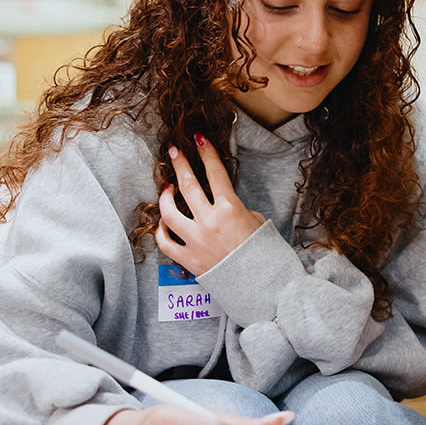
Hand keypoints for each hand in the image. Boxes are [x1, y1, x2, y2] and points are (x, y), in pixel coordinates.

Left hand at [156, 134, 264, 274]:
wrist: (262, 285)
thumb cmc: (263, 252)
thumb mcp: (256, 221)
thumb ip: (235, 209)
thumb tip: (221, 206)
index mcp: (230, 209)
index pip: (215, 173)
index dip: (206, 152)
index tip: (198, 138)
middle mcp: (209, 222)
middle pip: (188, 185)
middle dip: (180, 164)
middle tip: (174, 151)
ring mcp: (195, 241)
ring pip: (169, 212)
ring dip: (166, 197)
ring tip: (167, 188)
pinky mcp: (188, 259)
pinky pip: (165, 241)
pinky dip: (162, 229)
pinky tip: (164, 221)